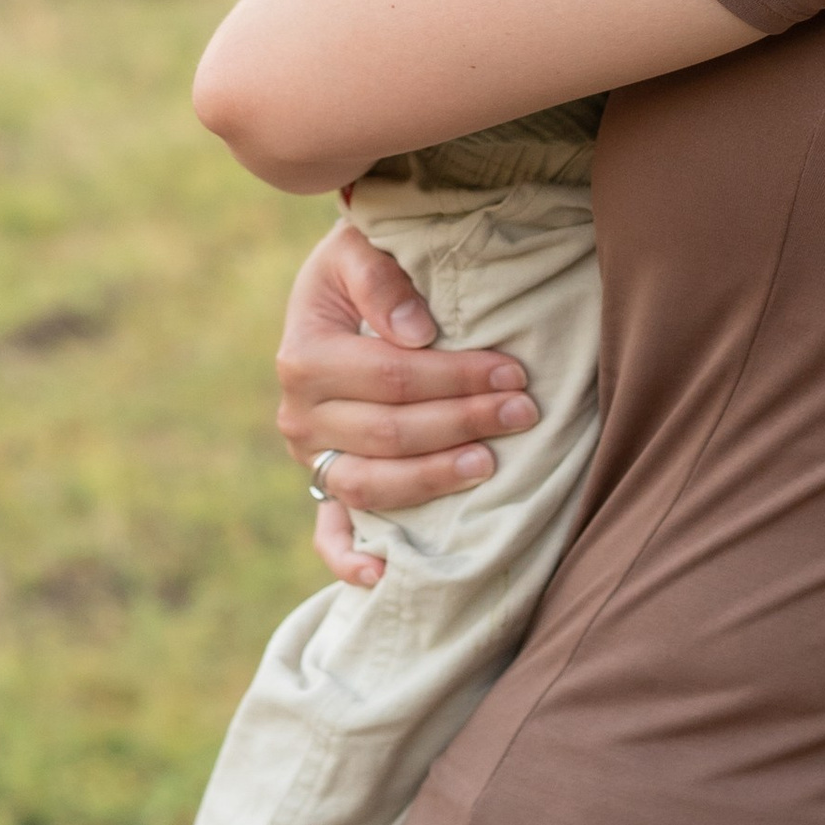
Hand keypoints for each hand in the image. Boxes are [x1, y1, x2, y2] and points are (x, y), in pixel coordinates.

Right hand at [277, 212, 540, 587]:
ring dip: (435, 478)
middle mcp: (299, 417)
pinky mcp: (322, 488)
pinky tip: (387, 575)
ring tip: (490, 464)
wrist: (336, 294)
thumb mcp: (357, 249)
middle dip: (464, 422)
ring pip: (372, 486)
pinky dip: (351, 562)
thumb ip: (380, 277)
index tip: (514, 370)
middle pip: (390, 433)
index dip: (456, 377)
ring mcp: (311, 460)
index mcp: (303, 357)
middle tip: (525, 411)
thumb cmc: (360, 269)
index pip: (391, 377)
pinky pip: (329, 535)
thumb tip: (415, 330)